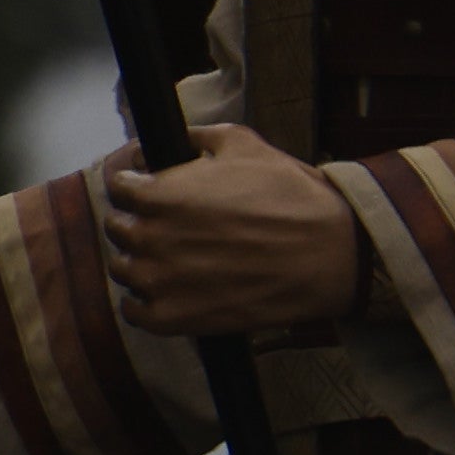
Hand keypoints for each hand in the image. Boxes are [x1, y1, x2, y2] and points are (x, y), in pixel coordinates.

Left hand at [96, 122, 368, 336]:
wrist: (335, 253)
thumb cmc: (293, 196)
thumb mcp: (244, 144)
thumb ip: (195, 137)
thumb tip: (160, 142)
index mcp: (160, 195)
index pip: (118, 188)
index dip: (136, 187)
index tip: (151, 191)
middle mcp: (151, 238)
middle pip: (118, 229)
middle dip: (139, 222)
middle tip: (169, 226)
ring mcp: (160, 281)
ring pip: (124, 269)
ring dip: (141, 261)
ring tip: (171, 259)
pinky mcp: (175, 317)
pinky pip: (136, 313)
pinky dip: (144, 304)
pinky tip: (167, 293)